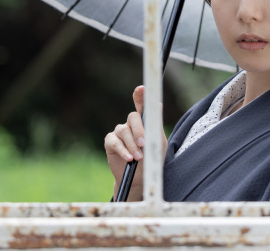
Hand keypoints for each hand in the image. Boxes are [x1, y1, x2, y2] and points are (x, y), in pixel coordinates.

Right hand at [103, 85, 165, 201]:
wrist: (141, 180)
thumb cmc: (152, 160)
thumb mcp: (158, 143)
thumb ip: (156, 125)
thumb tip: (157, 105)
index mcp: (144, 122)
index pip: (141, 104)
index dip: (140, 95)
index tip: (141, 89)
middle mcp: (130, 124)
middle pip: (132, 117)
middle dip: (139, 130)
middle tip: (144, 144)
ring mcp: (119, 133)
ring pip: (123, 130)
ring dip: (132, 144)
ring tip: (139, 158)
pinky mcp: (110, 143)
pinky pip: (114, 142)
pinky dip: (123, 150)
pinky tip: (129, 159)